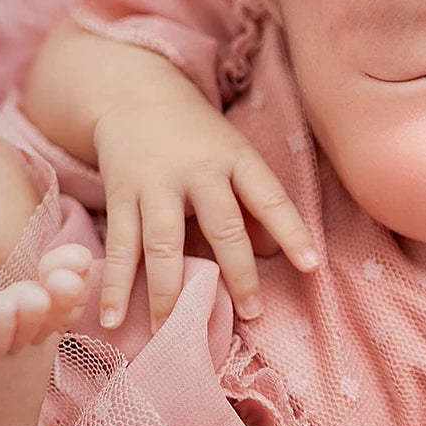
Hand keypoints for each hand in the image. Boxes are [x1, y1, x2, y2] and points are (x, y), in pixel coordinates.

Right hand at [92, 87, 317, 331]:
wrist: (135, 94)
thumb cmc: (198, 137)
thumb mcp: (234, 156)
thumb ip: (254, 203)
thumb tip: (274, 254)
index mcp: (234, 158)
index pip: (269, 197)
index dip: (292, 230)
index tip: (312, 266)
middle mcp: (197, 171)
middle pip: (221, 224)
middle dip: (238, 272)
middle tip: (250, 313)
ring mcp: (155, 185)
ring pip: (163, 243)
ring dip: (168, 291)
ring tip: (172, 331)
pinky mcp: (120, 196)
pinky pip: (119, 246)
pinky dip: (115, 285)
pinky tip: (114, 318)